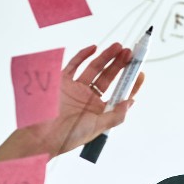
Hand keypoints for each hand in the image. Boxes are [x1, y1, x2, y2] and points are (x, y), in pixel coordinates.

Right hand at [21, 43, 145, 157]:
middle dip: (119, 65)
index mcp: (99, 108)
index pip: (119, 93)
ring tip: (119, 47)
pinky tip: (94, 48)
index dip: (130, 83)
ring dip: (106, 57)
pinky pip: (74, 65)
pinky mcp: (62, 81)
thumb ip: (116, 115)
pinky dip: (83, 55)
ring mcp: (76, 87)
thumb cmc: (70, 135)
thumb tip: (131, 101)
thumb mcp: (98, 127)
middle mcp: (89, 97)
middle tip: (129, 53)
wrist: (44, 135)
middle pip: (108, 77)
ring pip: (94, 68)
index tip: (140, 72)